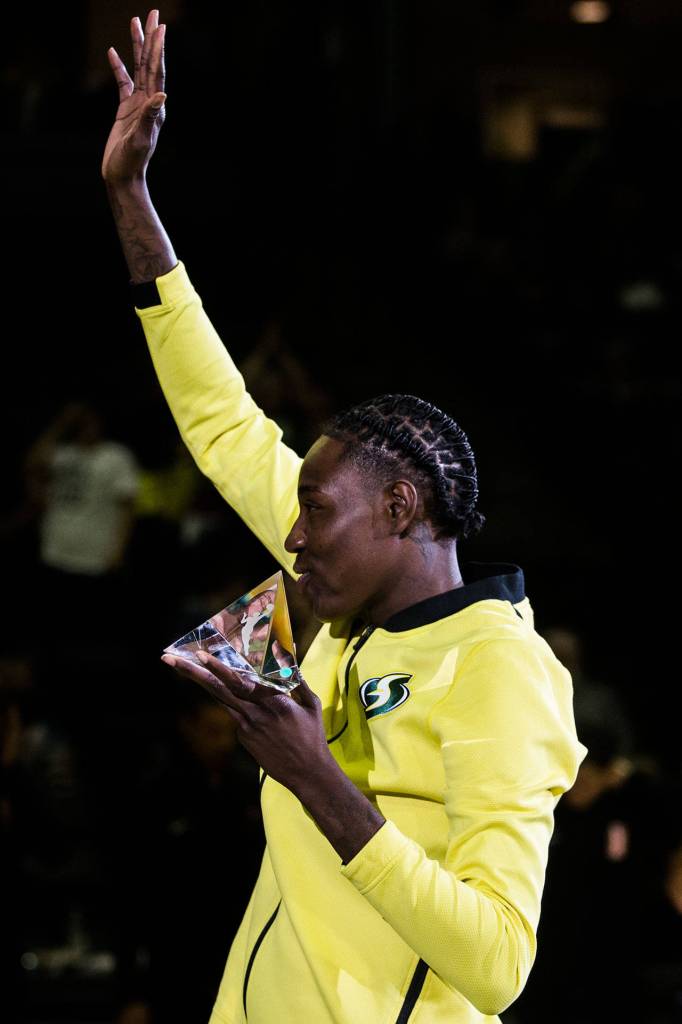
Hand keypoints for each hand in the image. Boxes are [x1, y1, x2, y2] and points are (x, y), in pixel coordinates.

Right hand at [102, 10, 166, 182]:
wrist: (122, 175)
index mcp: (156, 107)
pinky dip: (118, 66)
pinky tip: (113, 51)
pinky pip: (122, 82)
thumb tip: (161, 94)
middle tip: (152, 13)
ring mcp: (137, 104)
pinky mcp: (125, 109)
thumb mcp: (141, 140)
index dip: (158, 49)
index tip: (160, 27)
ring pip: (137, 68)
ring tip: (135, 21)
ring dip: (137, 46)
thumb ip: (150, 117)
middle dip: (151, 38)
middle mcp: (150, 101)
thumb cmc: (131, 162)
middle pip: (150, 63)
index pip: (156, 71)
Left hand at [161, 650, 332, 793]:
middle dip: (193, 673)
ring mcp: (245, 728)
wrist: (307, 774)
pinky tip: (248, 706)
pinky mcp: (243, 738)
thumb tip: (289, 652)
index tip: (203, 656)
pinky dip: (236, 702)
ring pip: (221, 700)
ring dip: (201, 682)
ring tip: (182, 666)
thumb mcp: (310, 704)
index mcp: (273, 702)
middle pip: (218, 690)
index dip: (221, 669)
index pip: (240, 683)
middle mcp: (254, 714)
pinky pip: (236, 714)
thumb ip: (296, 678)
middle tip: (169, 659)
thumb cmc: (312, 735)